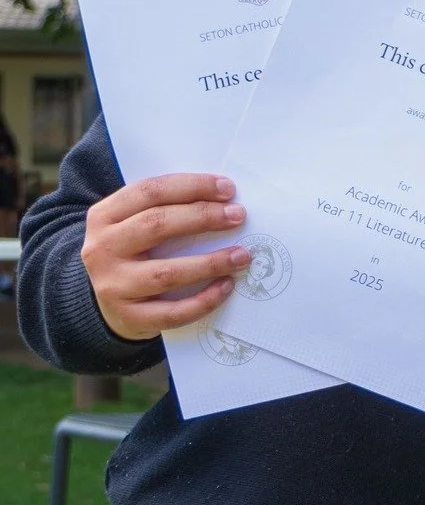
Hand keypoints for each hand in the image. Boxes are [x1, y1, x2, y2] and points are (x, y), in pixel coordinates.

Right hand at [81, 174, 252, 340]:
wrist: (105, 301)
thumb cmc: (133, 252)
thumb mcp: (135, 223)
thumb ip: (167, 208)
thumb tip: (223, 201)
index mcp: (104, 216)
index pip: (150, 192)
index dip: (192, 186)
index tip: (228, 188)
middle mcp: (102, 249)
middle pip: (157, 225)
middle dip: (203, 217)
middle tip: (238, 215)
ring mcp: (112, 286)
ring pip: (166, 273)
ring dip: (210, 263)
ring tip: (242, 255)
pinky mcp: (127, 317)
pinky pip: (172, 311)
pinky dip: (204, 300)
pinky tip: (227, 285)